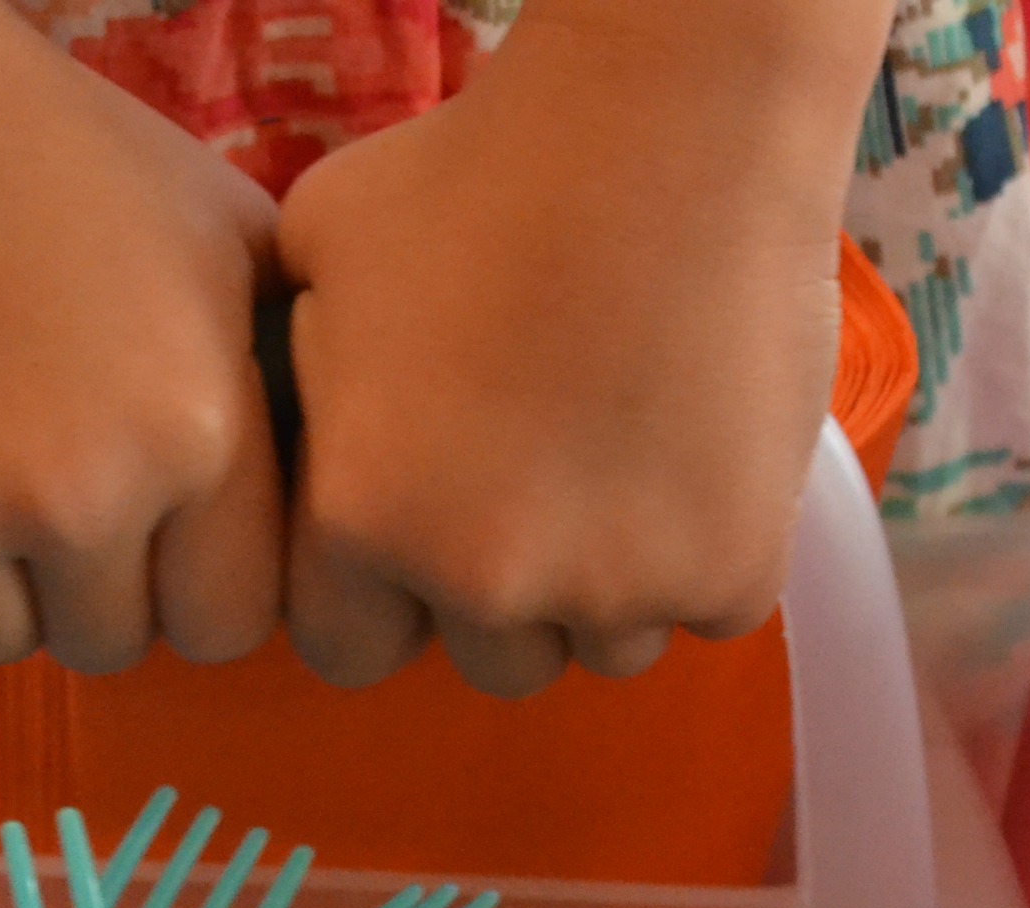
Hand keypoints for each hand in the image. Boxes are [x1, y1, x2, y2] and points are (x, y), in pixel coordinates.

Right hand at [0, 0, 283, 682]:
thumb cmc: (57, 160)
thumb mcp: (226, 239)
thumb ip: (289, 377)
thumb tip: (341, 494)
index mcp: (202, 428)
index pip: (227, 623)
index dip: (191, 584)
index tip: (155, 530)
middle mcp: (88, 491)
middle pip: (113, 646)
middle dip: (89, 585)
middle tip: (42, 475)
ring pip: (6, 649)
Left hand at [276, 0, 887, 696]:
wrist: (675, 125)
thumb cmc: (483, 167)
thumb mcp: (321, 254)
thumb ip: (301, 380)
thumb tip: (295, 433)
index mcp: (364, 524)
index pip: (348, 647)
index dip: (381, 588)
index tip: (423, 520)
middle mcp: (485, 581)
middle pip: (486, 659)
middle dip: (500, 592)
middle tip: (535, 478)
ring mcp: (618, 589)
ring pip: (603, 647)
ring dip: (606, 584)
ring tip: (621, 459)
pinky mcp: (734, 573)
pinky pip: (709, 607)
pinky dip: (708, 551)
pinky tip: (696, 450)